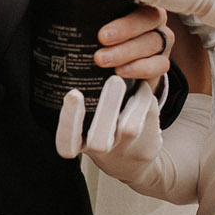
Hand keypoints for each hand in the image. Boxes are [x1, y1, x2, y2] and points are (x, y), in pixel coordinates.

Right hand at [55, 74, 210, 206]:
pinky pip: (148, 117)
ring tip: (129, 76)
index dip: (68, 120)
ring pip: (130, 128)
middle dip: (107, 108)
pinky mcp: (148, 143)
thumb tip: (75, 54)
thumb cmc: (101, 131)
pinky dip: (145, 97)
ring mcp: (126, 149)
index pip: (67, 142)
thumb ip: (82, 100)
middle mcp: (101, 151)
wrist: (133, 160)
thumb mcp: (85, 123)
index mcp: (79, 145)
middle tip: (114, 79)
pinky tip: (141, 85)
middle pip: (100, 140)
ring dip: (133, 99)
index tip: (73, 93)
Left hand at [94, 2, 172, 83]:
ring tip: (104, 61)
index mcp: (138, 1)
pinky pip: (159, 64)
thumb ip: (86, 13)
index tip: (102, 21)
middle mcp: (153, 18)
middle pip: (148, 18)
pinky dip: (141, 68)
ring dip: (127, 51)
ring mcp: (160, 40)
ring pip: (153, 41)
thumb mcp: (95, 21)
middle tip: (101, 39)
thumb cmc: (102, 40)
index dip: (125, 0)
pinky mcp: (162, 62)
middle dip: (125, 29)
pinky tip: (121, 72)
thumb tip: (57, 2)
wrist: (116, 71)